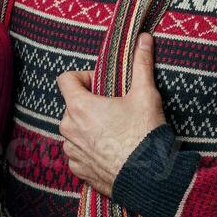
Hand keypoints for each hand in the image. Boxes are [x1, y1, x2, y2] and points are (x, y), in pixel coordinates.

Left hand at [56, 33, 166, 196]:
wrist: (150, 178)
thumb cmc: (145, 134)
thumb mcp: (145, 94)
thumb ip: (141, 64)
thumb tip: (144, 38)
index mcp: (79, 107)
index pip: (66, 79)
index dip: (83, 77)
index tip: (101, 85)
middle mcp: (68, 129)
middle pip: (72, 105)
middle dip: (90, 104)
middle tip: (115, 109)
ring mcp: (71, 151)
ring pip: (74, 130)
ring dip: (89, 127)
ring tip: (115, 132)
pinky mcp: (78, 170)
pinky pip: (78, 153)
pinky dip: (91, 150)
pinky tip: (112, 151)